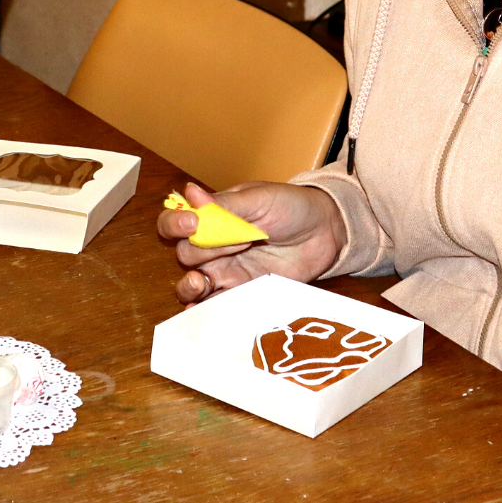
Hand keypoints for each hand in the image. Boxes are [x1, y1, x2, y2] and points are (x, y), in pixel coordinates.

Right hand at [157, 181, 346, 303]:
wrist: (326, 231)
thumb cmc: (292, 206)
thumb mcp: (259, 199)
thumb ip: (225, 204)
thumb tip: (190, 193)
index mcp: (214, 217)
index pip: (176, 222)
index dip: (175, 224)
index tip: (192, 223)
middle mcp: (214, 245)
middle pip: (185, 254)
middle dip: (202, 251)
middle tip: (241, 241)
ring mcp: (228, 270)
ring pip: (193, 283)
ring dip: (190, 286)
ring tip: (201, 282)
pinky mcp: (243, 292)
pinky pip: (217, 304)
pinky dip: (205, 309)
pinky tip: (201, 309)